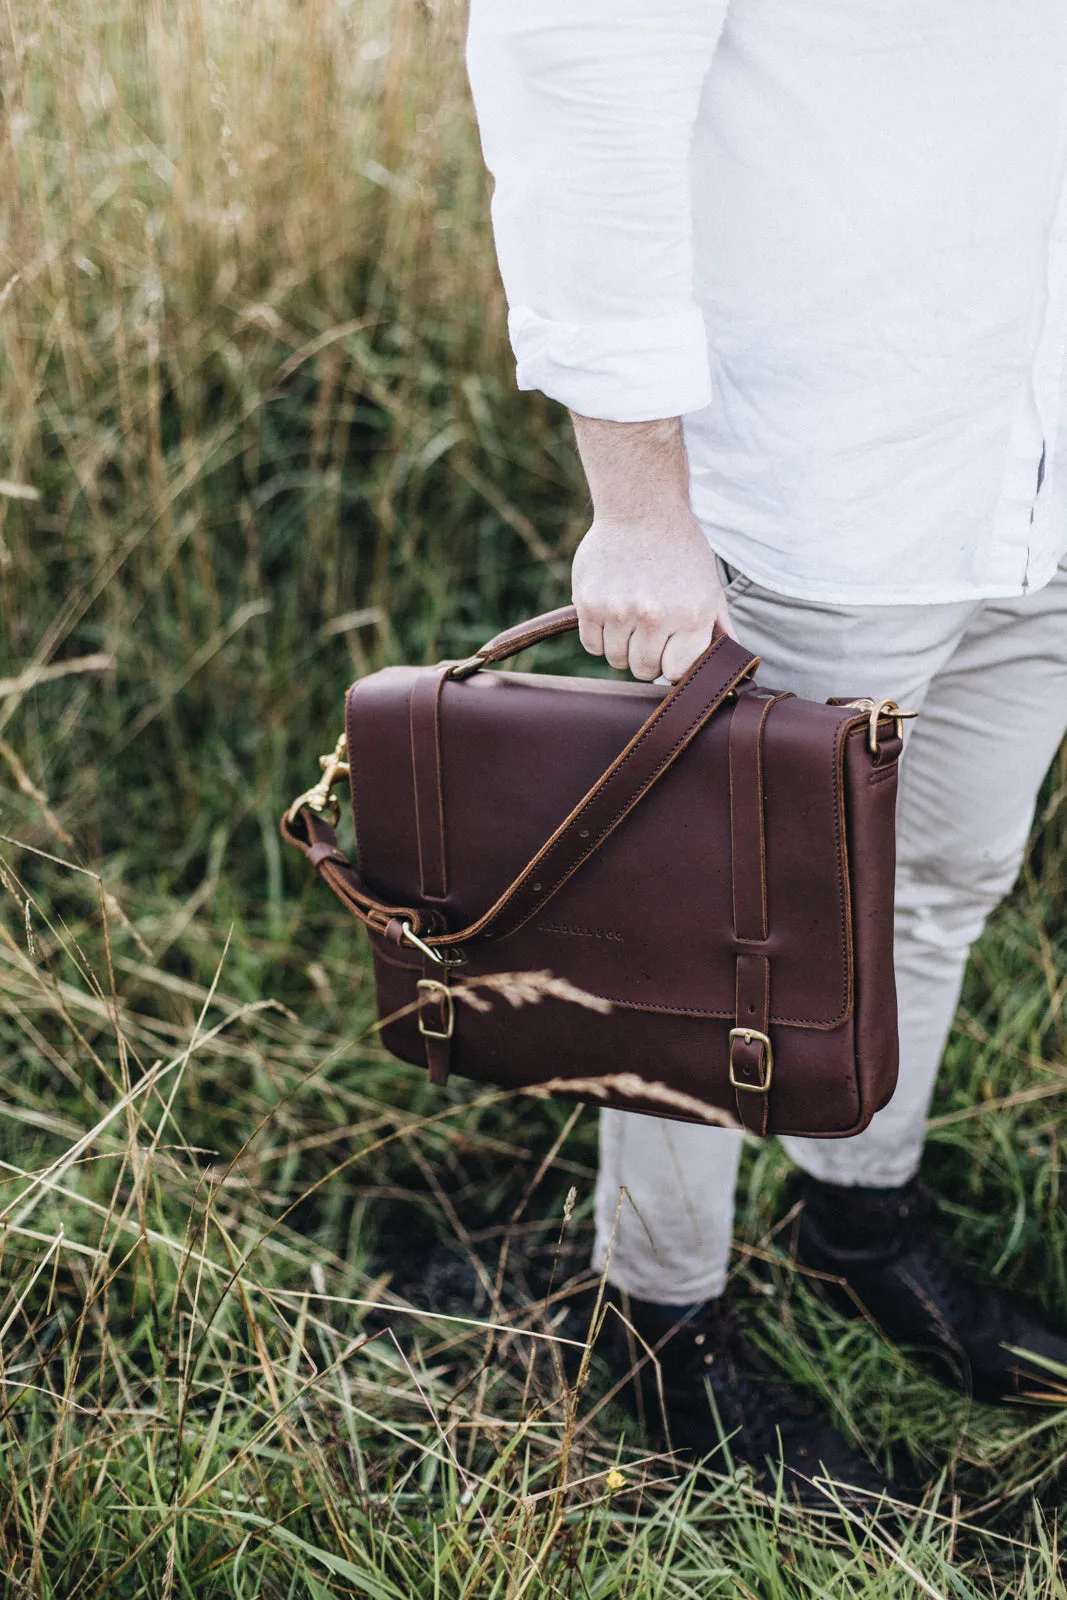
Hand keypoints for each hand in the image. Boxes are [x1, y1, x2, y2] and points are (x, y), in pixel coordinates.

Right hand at [572, 509, 736, 680]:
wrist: (642, 507)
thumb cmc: (680, 549)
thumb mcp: (709, 584)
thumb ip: (719, 627)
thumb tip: (733, 662)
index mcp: (690, 616)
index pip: (675, 672)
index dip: (672, 665)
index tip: (670, 653)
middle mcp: (655, 616)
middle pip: (643, 669)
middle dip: (647, 658)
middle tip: (649, 635)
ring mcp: (619, 610)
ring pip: (616, 659)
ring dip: (622, 647)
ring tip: (630, 621)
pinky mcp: (589, 602)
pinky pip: (591, 644)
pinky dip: (600, 637)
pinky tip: (611, 616)